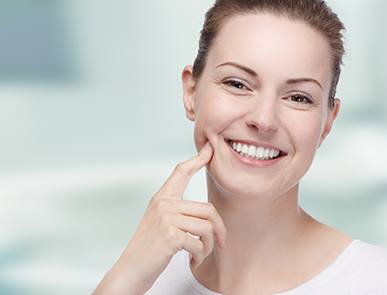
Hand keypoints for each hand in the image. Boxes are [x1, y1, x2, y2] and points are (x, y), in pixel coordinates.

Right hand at [93, 142, 226, 293]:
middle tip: (220, 243)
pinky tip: (192, 260)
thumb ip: (178, 212)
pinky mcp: (170, 236)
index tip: (210, 149)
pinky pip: (200, 243)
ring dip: (209, 246)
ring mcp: (166, 219)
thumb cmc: (148, 250)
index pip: (180, 172)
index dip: (197, 159)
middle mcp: (163, 204)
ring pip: (207, 227)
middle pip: (208, 209)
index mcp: (161, 199)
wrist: (130, 271)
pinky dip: (200, 255)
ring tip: (201, 254)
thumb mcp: (160, 224)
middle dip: (219, 230)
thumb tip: (208, 213)